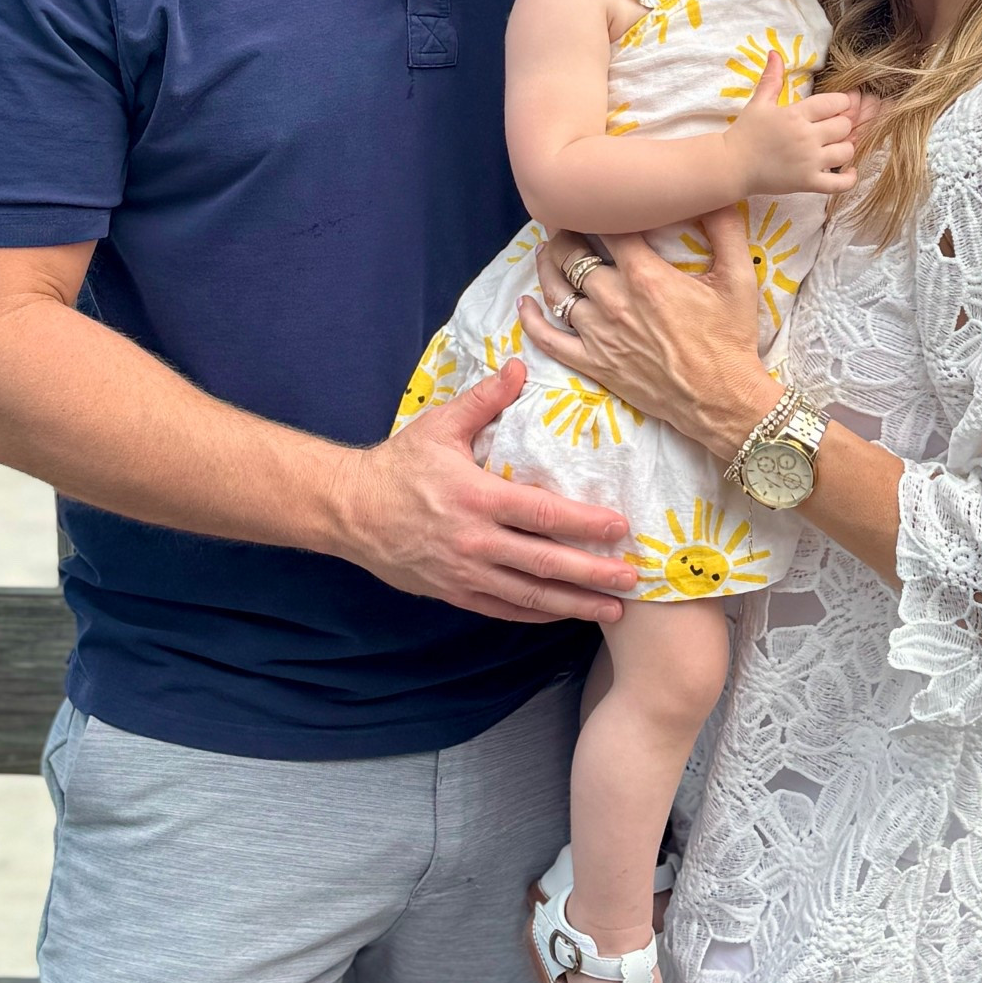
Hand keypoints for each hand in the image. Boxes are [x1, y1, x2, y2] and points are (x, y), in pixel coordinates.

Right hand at [347, 361, 636, 623]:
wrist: (349, 510)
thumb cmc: (399, 465)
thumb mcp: (440, 425)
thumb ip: (484, 400)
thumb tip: (519, 367)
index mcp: (476, 496)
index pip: (542, 513)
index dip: (583, 523)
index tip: (618, 527)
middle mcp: (474, 541)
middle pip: (544, 562)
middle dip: (592, 574)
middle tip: (632, 579)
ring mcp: (464, 572)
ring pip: (528, 595)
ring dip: (573, 604)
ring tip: (612, 610)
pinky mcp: (453, 592)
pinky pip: (502, 608)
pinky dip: (536, 614)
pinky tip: (562, 615)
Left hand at [518, 210, 781, 461]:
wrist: (722, 400)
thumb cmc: (730, 338)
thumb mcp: (739, 278)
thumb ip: (726, 229)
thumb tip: (716, 193)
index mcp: (645, 276)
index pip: (607, 227)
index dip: (598, 209)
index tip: (598, 200)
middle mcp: (613, 301)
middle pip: (572, 255)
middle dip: (567, 234)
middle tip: (570, 223)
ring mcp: (598, 334)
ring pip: (556, 291)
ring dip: (549, 266)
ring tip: (549, 251)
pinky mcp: (593, 363)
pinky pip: (549, 340)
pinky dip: (532, 320)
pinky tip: (525, 304)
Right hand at [722, 52, 859, 195]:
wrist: (732, 166)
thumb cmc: (745, 133)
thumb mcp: (759, 102)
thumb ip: (771, 78)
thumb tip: (775, 53)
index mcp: (796, 114)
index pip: (835, 103)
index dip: (842, 103)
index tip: (836, 107)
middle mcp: (806, 137)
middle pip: (844, 126)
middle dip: (842, 124)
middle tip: (832, 127)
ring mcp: (809, 162)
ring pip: (847, 151)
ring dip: (845, 147)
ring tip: (834, 146)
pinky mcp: (808, 183)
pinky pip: (840, 184)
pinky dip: (850, 178)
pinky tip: (849, 171)